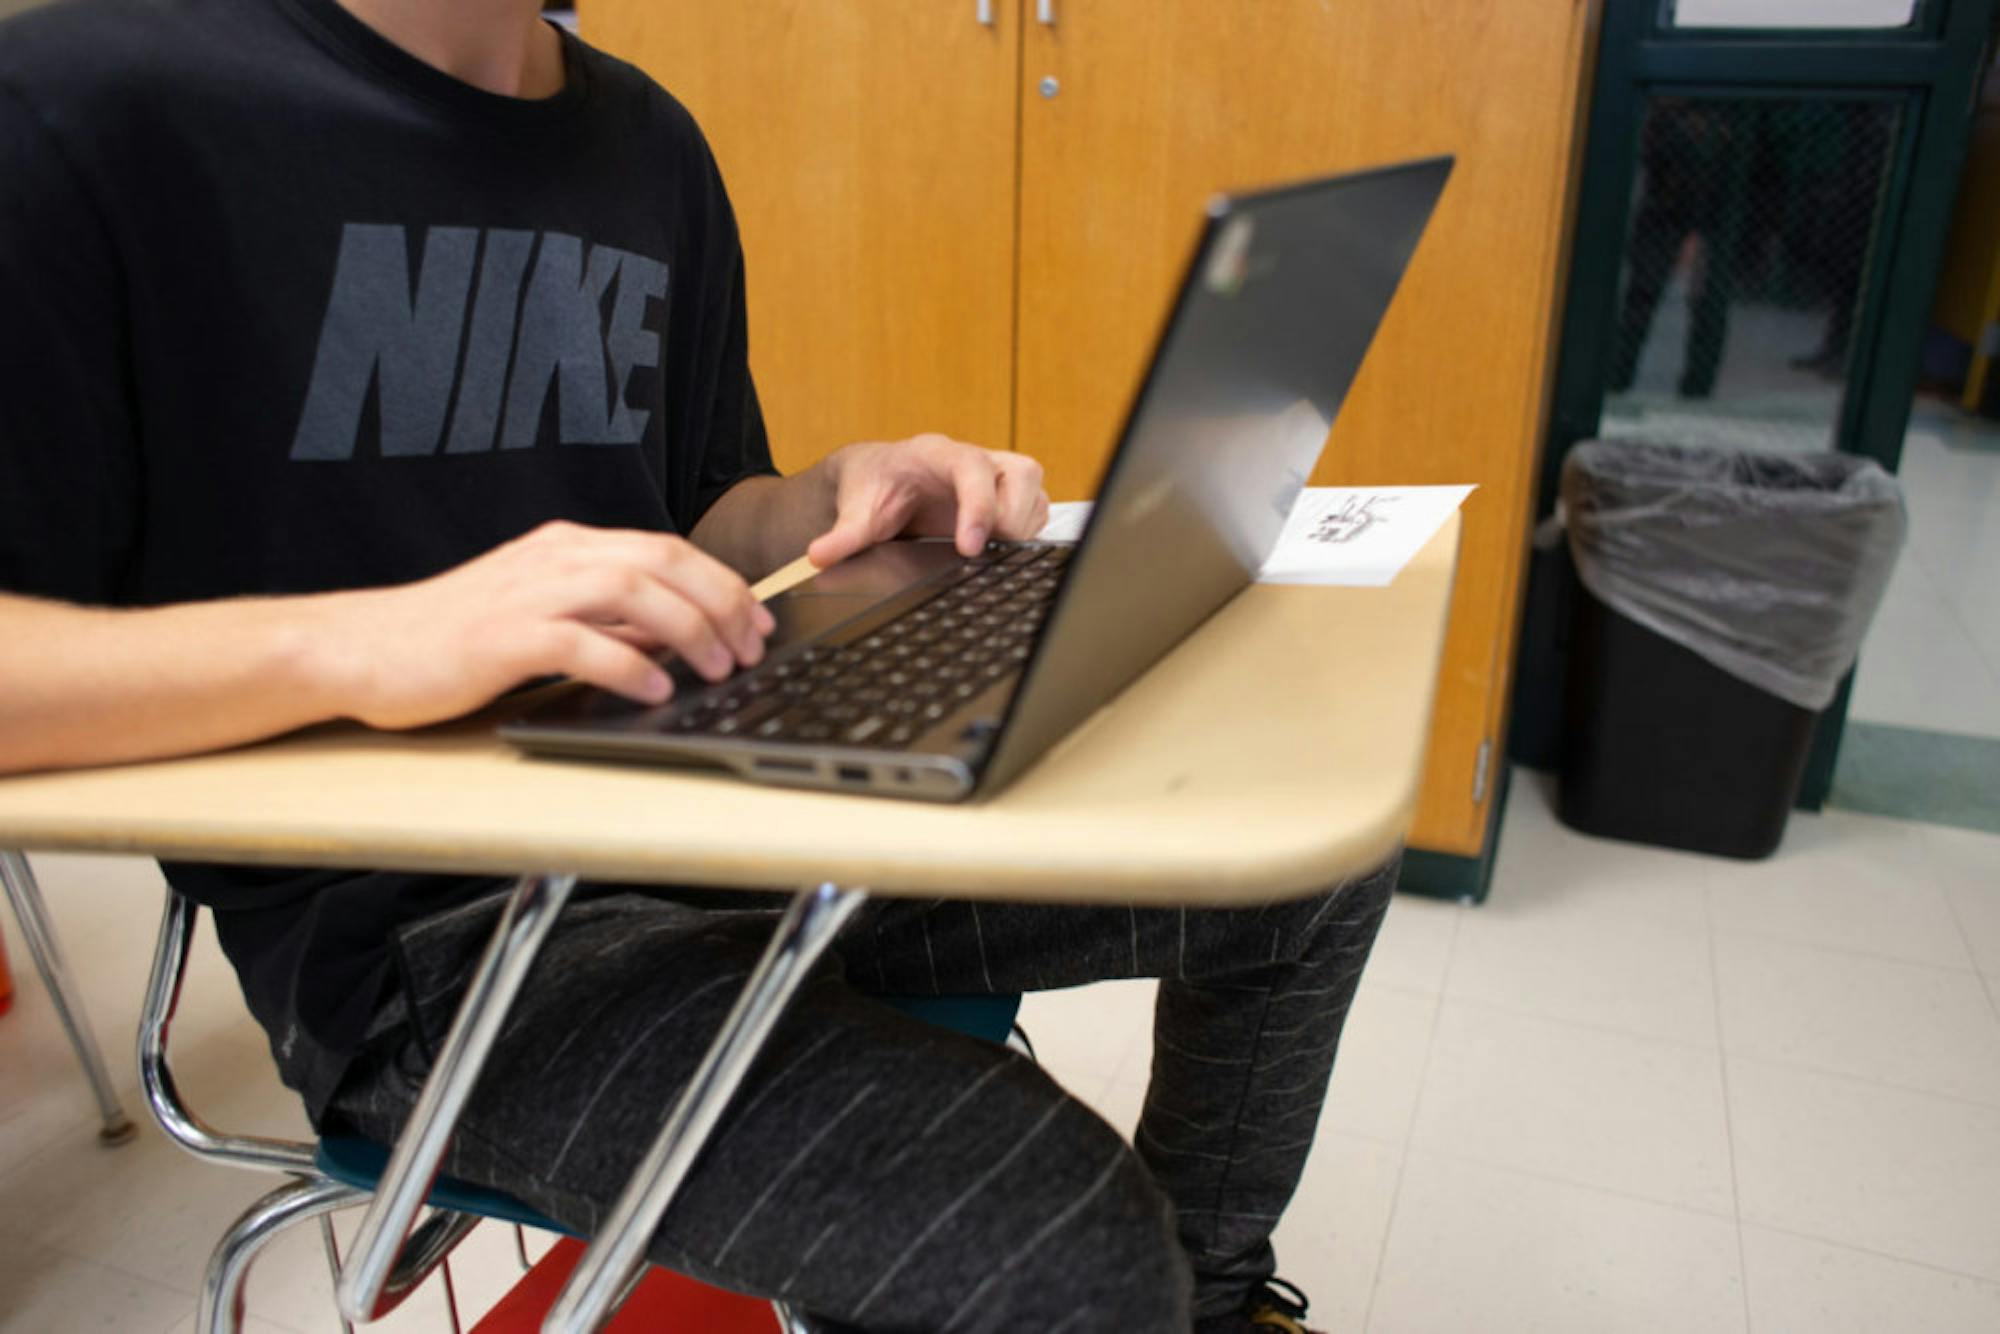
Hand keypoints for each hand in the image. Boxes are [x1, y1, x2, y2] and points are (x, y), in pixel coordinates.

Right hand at [316, 521, 775, 727]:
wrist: (361, 649)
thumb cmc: (452, 641)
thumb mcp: (543, 620)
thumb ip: (606, 623)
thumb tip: (673, 640)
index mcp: (565, 548)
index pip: (664, 550)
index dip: (721, 582)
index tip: (756, 621)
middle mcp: (552, 558)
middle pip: (660, 561)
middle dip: (720, 602)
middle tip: (752, 647)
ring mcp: (525, 593)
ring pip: (630, 590)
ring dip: (688, 629)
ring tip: (719, 668)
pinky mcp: (499, 637)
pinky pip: (578, 642)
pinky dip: (626, 664)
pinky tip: (656, 689)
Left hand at [804, 433, 1049, 568]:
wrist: (881, 475)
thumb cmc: (875, 486)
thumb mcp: (857, 509)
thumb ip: (843, 535)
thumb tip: (819, 556)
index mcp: (940, 454)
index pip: (973, 469)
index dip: (978, 507)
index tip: (970, 548)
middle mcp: (977, 458)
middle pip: (1023, 474)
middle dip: (1008, 518)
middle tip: (976, 548)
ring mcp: (999, 474)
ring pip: (1037, 493)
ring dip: (1021, 526)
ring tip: (990, 546)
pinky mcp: (1011, 494)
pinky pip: (1040, 509)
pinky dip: (1027, 531)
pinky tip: (1000, 546)